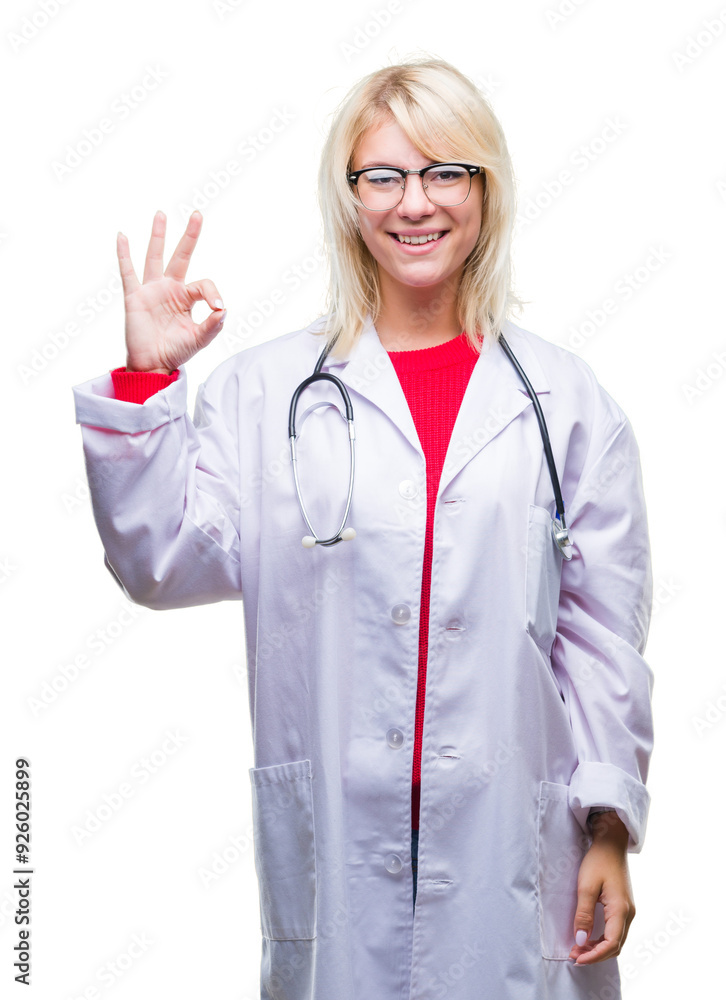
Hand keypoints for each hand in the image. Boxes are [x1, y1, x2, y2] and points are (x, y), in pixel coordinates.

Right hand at [116, 210, 225, 372]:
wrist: (153, 365)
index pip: (203, 284)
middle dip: (189, 236)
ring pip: (154, 257)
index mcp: (186, 298)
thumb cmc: (176, 352)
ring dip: (158, 235)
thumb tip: (223, 309)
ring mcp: (151, 290)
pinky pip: (128, 272)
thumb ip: (213, 326)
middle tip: (197, 214)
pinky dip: (124, 254)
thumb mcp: (199, 339)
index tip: (217, 307)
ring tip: (161, 214)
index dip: (212, 293)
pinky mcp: (134, 297)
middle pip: (181, 256)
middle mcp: (169, 289)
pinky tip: (122, 236)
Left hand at [569, 813, 634, 964]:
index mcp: (620, 910)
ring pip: (616, 940)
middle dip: (595, 954)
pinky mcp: (623, 907)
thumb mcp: (586, 886)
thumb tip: (581, 941)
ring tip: (578, 948)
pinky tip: (588, 937)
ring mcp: (628, 911)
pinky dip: (602, 939)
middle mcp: (628, 914)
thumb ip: (583, 914)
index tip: (577, 958)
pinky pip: (615, 931)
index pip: (611, 944)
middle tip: (574, 955)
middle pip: (615, 946)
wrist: (611, 844)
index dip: (594, 956)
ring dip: (598, 948)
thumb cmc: (598, 861)